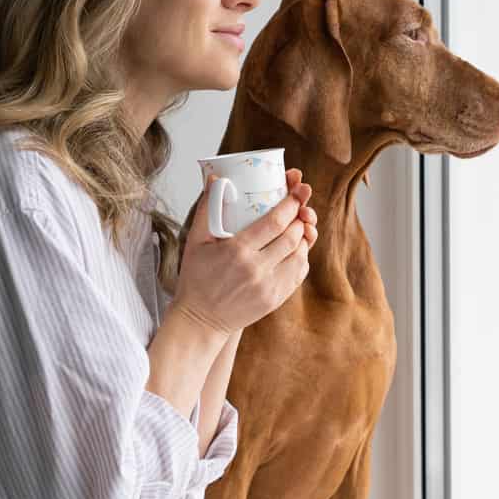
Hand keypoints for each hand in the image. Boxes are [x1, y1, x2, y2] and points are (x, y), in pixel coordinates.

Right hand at [171, 169, 317, 335]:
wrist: (200, 320)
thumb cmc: (196, 278)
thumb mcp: (195, 241)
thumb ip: (206, 208)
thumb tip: (214, 178)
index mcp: (237, 251)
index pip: (275, 222)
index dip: (291, 203)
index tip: (297, 191)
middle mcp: (256, 270)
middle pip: (291, 236)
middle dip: (300, 217)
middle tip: (300, 207)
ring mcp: (268, 287)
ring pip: (300, 255)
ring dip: (303, 237)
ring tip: (298, 226)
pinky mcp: (275, 300)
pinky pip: (298, 274)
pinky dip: (302, 258)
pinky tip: (296, 249)